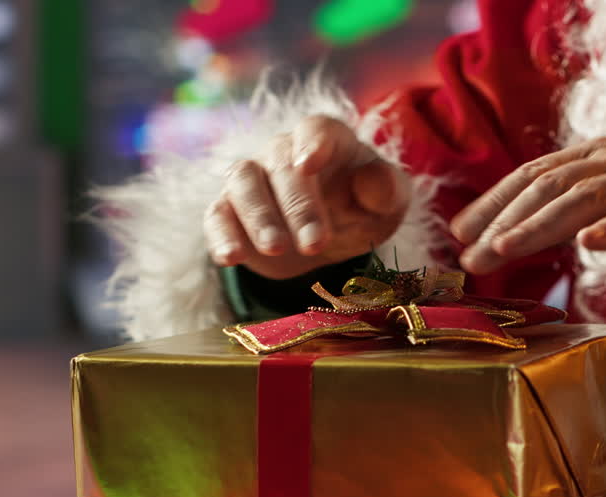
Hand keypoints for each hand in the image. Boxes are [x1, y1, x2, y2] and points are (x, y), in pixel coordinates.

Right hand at [204, 115, 410, 279]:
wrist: (333, 235)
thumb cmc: (363, 206)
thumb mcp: (388, 201)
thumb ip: (386, 188)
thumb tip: (373, 180)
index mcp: (326, 139)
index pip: (315, 129)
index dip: (312, 143)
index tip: (308, 164)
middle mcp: (283, 151)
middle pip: (281, 164)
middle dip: (298, 205)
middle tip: (315, 244)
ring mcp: (252, 178)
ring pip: (243, 183)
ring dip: (258, 216)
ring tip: (276, 248)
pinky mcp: (230, 211)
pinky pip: (217, 216)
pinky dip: (221, 235)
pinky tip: (230, 257)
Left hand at [453, 138, 605, 277]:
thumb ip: (577, 218)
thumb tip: (527, 235)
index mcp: (599, 157)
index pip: (534, 176)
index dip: (494, 202)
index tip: (461, 232)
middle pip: (550, 186)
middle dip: (505, 220)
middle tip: (473, 253)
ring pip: (585, 198)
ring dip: (542, 225)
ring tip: (509, 247)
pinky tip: (587, 245)